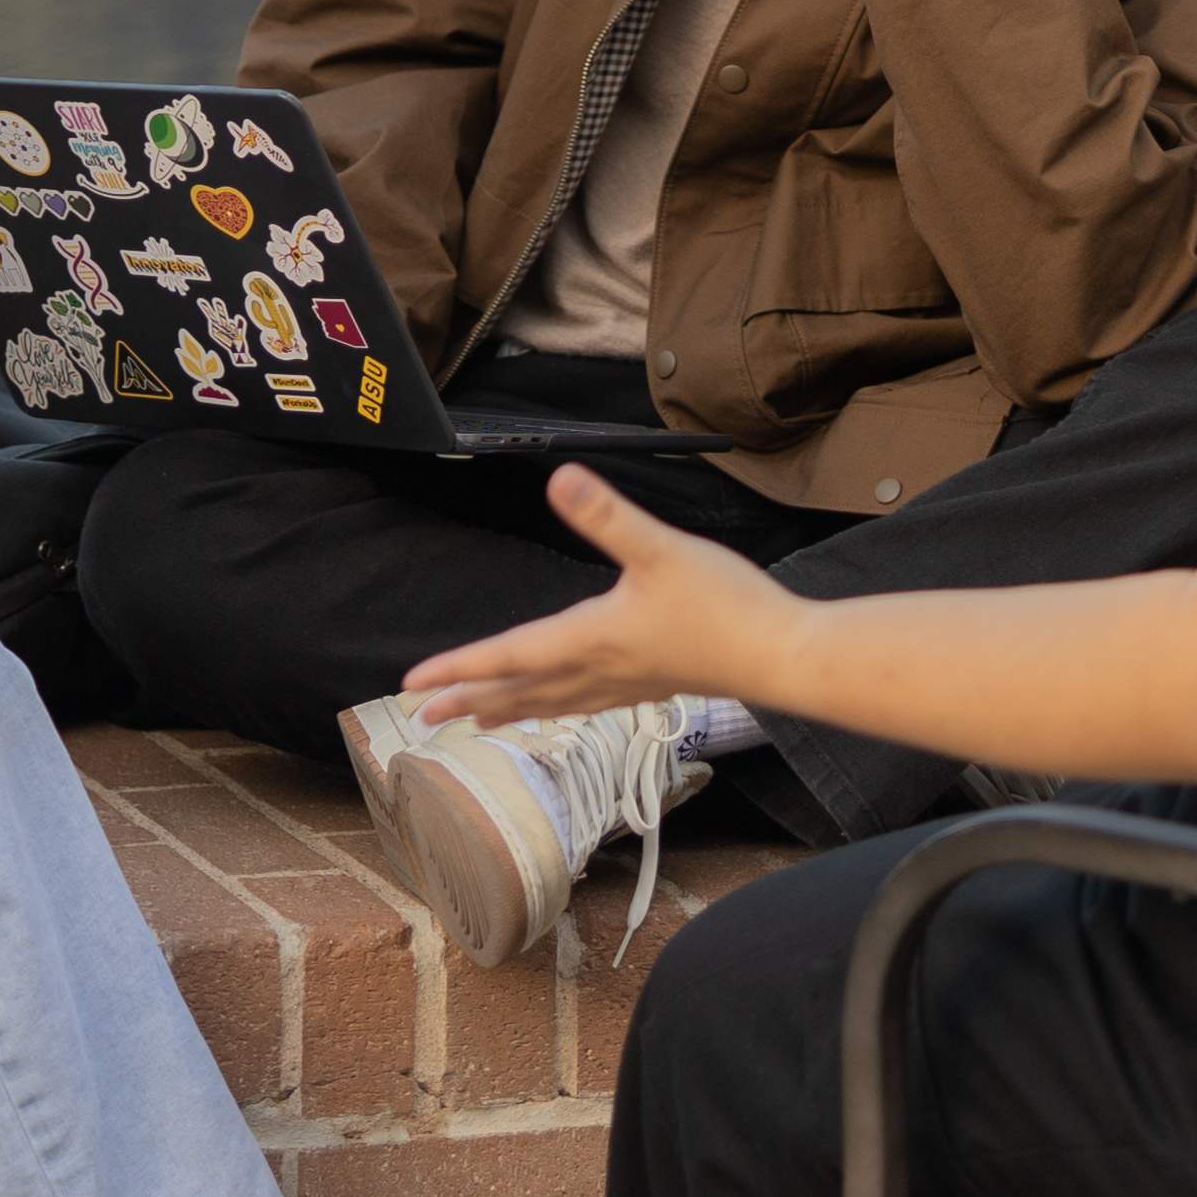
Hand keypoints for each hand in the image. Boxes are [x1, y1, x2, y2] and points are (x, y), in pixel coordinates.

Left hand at [403, 466, 815, 729]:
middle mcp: (600, 669)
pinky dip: (554, 706)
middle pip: (519, 689)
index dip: (459, 668)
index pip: (510, 655)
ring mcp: (625, 682)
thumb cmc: (726, 605)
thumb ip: (608, 515)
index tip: (414, 685)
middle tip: (420, 716)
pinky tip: (558, 703)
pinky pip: (583, 702)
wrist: (782, 656)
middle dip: (468, 699)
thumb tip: (561, 478)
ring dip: (507, 708)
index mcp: (591, 638)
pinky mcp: (650, 683)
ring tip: (474, 719)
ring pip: (550, 701)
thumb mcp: (661, 549)